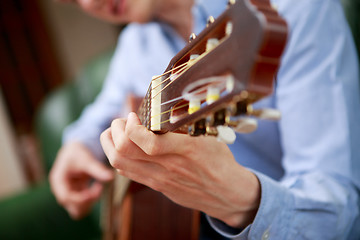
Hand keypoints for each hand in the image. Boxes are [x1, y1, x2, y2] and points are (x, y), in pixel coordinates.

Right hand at [49, 142, 113, 218]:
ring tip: (98, 187)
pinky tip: (97, 186)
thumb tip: (111, 177)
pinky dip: (92, 198)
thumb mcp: (87, 159)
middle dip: (88, 201)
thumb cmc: (78, 153)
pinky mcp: (75, 195)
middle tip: (99, 188)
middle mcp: (61, 190)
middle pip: (73, 208)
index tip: (97, 190)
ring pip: (79, 210)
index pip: (66, 198)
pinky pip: (83, 204)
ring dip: (91, 202)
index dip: (82, 198)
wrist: (75, 150)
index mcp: (58, 180)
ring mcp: (68, 194)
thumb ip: (97, 169)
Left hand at [100, 112, 259, 227]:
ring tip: (119, 132)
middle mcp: (168, 166)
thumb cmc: (220, 161)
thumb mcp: (208, 137)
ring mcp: (159, 179)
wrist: (227, 194)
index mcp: (185, 150)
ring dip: (111, 144)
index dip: (132, 126)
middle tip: (122, 121)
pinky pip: (128, 173)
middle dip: (115, 131)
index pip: (147, 142)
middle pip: (123, 152)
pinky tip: (128, 147)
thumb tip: (163, 109)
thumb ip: (184, 126)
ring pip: (119, 164)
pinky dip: (119, 156)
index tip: (134, 115)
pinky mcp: (156, 186)